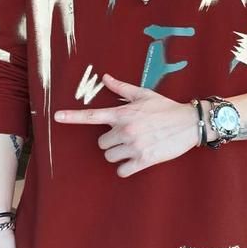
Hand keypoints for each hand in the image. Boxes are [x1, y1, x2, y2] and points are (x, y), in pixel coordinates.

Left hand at [54, 74, 199, 177]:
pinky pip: (122, 170)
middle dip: (110, 141)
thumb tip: (105, 77)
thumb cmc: (165, 108)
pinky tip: (135, 160)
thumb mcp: (144, 94)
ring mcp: (134, 146)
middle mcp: (126, 130)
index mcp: (123, 114)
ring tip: (133, 146)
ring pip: (110, 156)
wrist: (189, 123)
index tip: (57, 117)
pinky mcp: (144, 160)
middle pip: (101, 143)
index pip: (92, 116)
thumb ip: (122, 88)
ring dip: (118, 154)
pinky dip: (126, 167)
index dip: (72, 116)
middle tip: (126, 136)